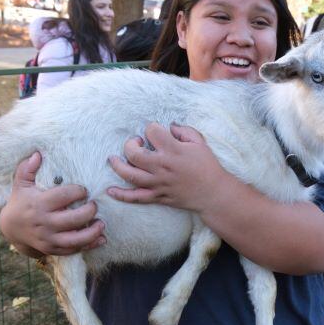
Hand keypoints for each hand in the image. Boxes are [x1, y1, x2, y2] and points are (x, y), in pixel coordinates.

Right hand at [0, 152, 105, 256]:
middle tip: (95, 206)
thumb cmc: (21, 202)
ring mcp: (48, 238)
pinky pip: (73, 250)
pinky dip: (89, 246)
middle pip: (72, 219)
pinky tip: (101, 239)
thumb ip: (27, 169)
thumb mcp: (21, 184)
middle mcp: (44, 223)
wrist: (11, 229)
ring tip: (102, 224)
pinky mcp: (52, 249)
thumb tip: (38, 154)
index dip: (77, 192)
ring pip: (74, 239)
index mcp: (38, 204)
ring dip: (92, 233)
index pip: (62, 196)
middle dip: (89, 212)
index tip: (84, 190)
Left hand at [107, 123, 227, 211]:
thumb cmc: (208, 166)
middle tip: (136, 143)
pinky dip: (121, 195)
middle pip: (134, 153)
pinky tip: (110, 190)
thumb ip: (183, 130)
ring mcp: (158, 183)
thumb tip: (169, 127)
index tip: (155, 132)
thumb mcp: (199, 142)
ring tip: (113, 159)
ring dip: (118, 165)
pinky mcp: (158, 197)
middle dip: (130, 144)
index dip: (151, 128)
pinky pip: (136, 197)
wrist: (213, 193)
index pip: (151, 131)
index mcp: (173, 150)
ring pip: (129, 175)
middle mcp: (162, 166)